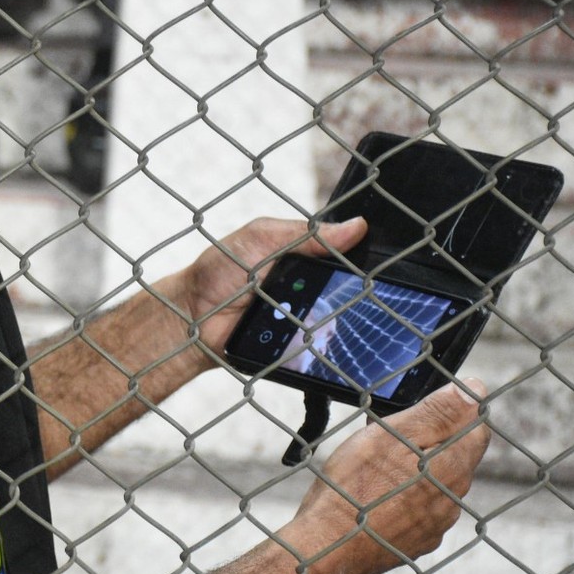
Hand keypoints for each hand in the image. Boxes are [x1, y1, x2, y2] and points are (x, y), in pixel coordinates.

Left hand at [169, 217, 368, 355]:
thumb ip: (302, 232)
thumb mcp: (259, 239)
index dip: (363, 259)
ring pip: (341, 320)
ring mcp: (304, 317)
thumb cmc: (218, 271)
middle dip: (361, 291)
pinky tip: (337, 340)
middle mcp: (307, 286)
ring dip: (347, 318)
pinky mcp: (297, 346)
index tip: (383, 262)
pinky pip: (323, 348)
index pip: (344, 255)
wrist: (191, 318)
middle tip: (373, 292)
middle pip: (349, 289)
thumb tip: (356, 225)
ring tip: (362, 317)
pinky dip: (330, 344)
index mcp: (301, 255)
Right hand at [282, 380, 490, 573]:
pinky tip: (377, 497)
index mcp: (453, 468)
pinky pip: (420, 511)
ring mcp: (435, 526)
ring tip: (378, 467)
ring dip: (419, 471)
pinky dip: (405, 498)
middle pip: (455, 457)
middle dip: (433, 441)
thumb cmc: (354, 487)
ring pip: (437, 485)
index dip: (457, 410)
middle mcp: (453, 500)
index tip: (427, 404)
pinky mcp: (416, 543)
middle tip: (391, 433)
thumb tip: (475, 389)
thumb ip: (436, 413)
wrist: (328, 548)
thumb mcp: (390, 435)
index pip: (477, 429)